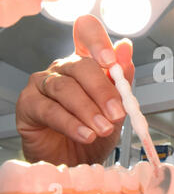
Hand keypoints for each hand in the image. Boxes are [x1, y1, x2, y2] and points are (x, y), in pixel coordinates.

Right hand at [16, 15, 134, 165]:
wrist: (77, 159)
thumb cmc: (95, 129)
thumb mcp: (116, 107)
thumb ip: (121, 79)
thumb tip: (125, 47)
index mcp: (86, 62)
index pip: (87, 34)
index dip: (97, 41)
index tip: (111, 60)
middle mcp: (63, 68)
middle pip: (81, 66)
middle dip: (102, 91)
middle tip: (117, 113)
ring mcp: (42, 84)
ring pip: (66, 89)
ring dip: (89, 111)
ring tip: (103, 129)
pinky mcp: (28, 105)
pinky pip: (50, 110)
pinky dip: (71, 124)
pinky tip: (85, 134)